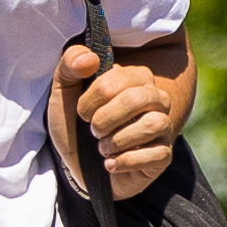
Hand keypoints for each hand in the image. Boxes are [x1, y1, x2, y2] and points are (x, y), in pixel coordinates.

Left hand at [53, 42, 179, 199]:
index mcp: (134, 77)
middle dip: (105, 119)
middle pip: (139, 99)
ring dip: (118, 140)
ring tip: (104, 148)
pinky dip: (126, 161)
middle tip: (94, 131)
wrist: (78, 168)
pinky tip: (112, 163)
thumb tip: (90, 58)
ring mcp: (163, 127)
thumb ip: (70, 65)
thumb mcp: (63, 93)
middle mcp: (155, 99)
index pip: (116, 80)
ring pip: (153, 124)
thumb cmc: (75, 127)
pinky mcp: (163, 155)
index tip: (82, 113)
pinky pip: (156, 154)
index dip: (91, 100)